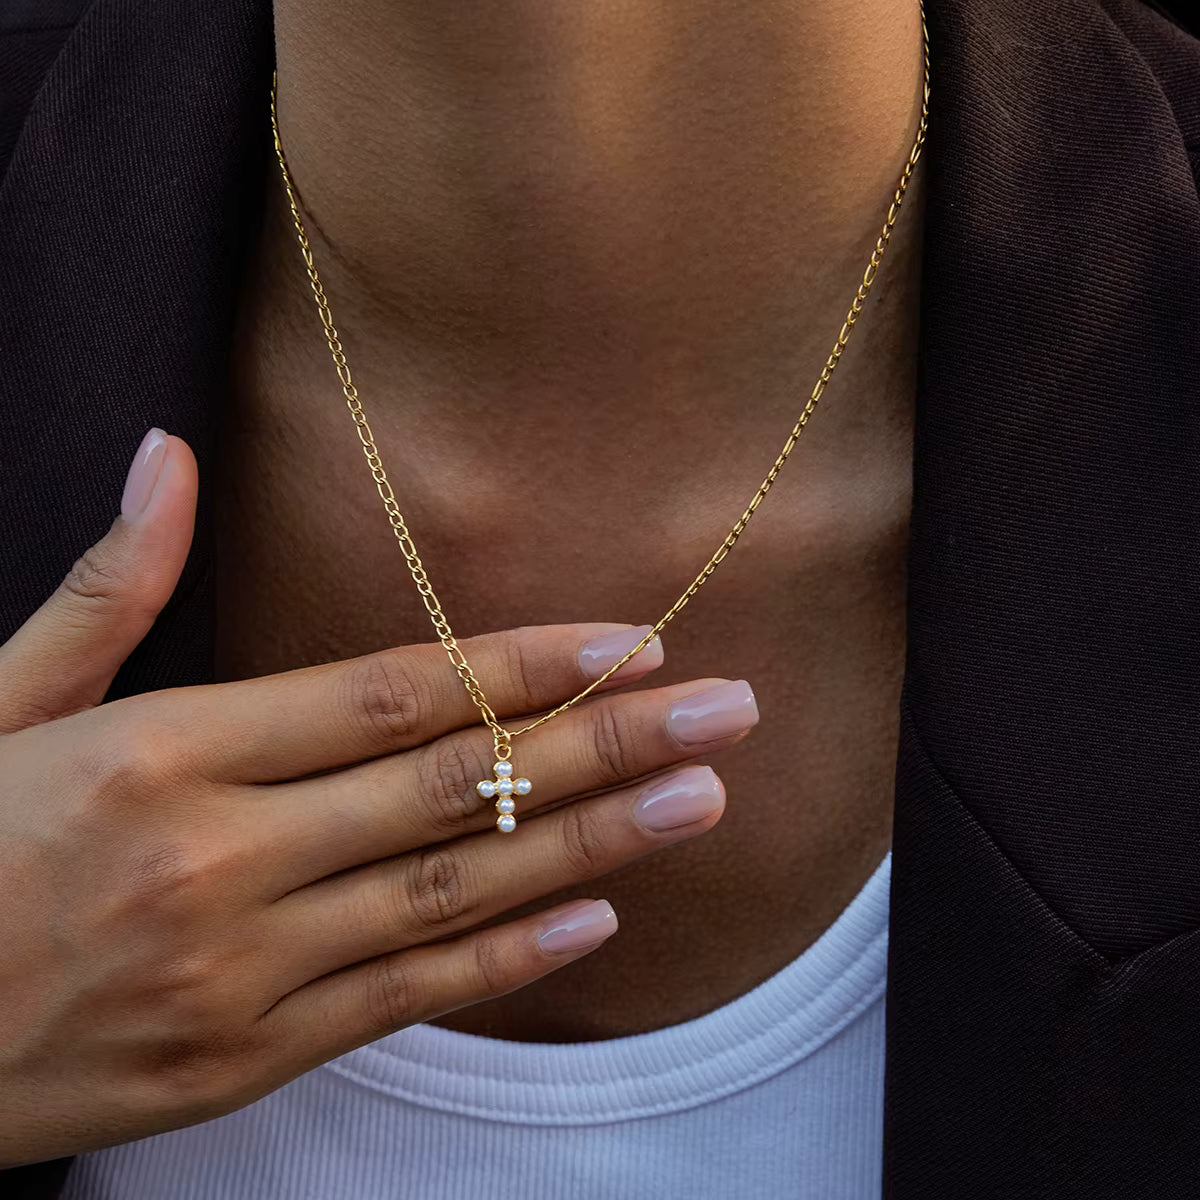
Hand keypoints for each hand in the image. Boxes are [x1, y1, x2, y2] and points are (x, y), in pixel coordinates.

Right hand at [0, 429, 757, 1166]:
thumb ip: (109, 589)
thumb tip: (167, 454)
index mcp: (167, 753)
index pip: (392, 692)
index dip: (524, 665)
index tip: (630, 642)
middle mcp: (223, 859)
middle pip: (457, 783)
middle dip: (607, 742)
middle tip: (725, 713)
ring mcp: (242, 970)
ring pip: (454, 888)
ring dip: (594, 843)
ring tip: (699, 802)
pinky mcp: (243, 1058)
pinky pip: (405, 995)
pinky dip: (506, 956)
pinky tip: (595, 914)